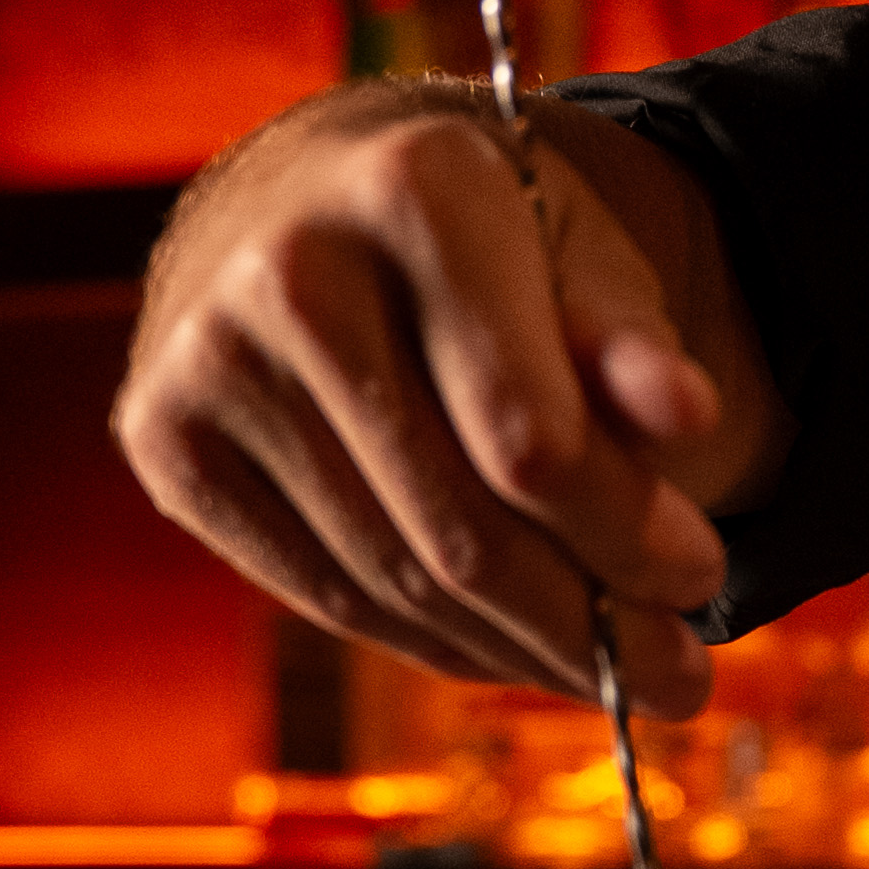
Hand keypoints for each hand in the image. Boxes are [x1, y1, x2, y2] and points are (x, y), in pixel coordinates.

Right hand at [112, 88, 742, 704]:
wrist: (311, 197)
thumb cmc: (478, 237)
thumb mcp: (578, 256)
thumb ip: (633, 340)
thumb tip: (690, 415)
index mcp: (413, 192)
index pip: (530, 439)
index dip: (626, 535)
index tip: (706, 578)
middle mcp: (286, 269)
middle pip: (459, 527)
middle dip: (586, 620)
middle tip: (679, 675)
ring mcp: (204, 358)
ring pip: (391, 579)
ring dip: (518, 649)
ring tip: (609, 670)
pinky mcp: (162, 438)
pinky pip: (322, 590)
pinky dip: (428, 642)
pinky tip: (506, 650)